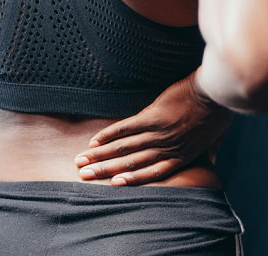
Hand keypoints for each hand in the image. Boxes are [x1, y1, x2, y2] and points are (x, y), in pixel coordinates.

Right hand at [74, 69, 233, 185]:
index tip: (112, 183)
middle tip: (84, 175)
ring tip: (82, 160)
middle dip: (105, 170)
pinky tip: (94, 140)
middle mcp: (165, 149)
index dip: (130, 179)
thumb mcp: (216, 138)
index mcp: (180, 156)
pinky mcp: (152, 116)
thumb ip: (209, 151)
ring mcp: (157, 133)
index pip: (151, 173)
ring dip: (100, 155)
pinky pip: (126, 128)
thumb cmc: (217, 114)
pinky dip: (108, 135)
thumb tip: (212, 160)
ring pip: (124, 148)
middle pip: (130, 163)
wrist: (216, 93)